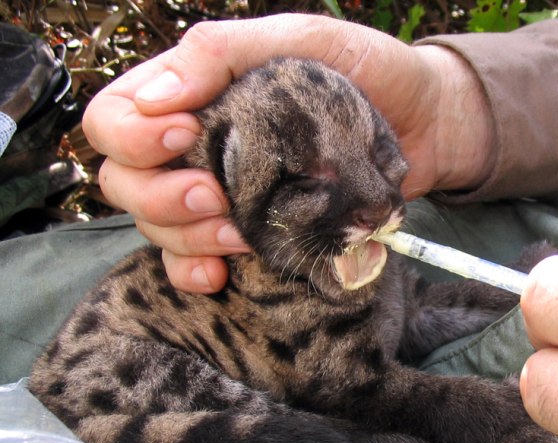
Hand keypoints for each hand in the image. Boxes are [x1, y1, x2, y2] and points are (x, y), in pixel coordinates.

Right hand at [82, 14, 493, 291]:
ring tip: (240, 235)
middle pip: (125, 182)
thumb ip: (223, 51)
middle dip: (160, 197)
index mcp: (195, 96)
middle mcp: (196, 148)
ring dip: (187, 238)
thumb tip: (156, 96)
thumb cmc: (367, 71)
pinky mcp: (251, 234)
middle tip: (217, 197)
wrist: (427, 125)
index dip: (132, 136)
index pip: (115, 119)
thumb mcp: (299, 39)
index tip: (185, 136)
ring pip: (155, 227)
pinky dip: (194, 272)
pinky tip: (222, 274)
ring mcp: (221, 196)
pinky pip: (191, 264)